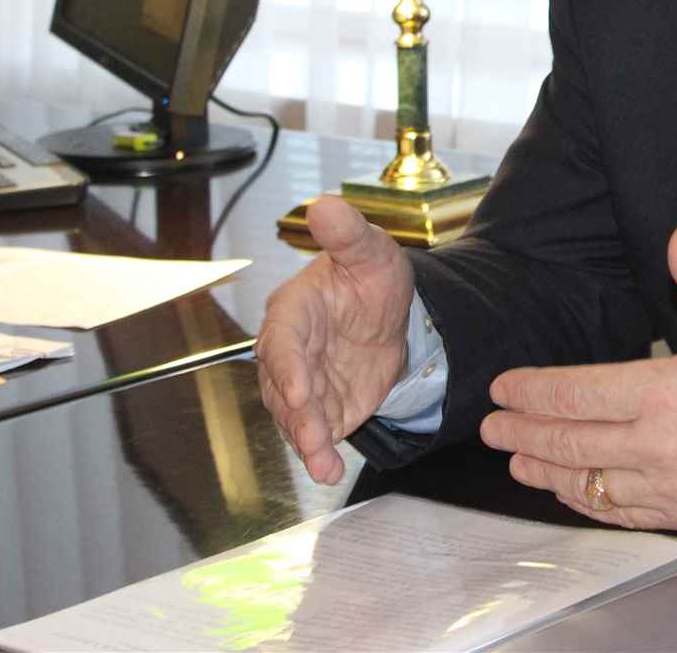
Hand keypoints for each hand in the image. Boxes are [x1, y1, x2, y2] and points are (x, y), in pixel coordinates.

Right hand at [257, 195, 415, 484]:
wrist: (394, 314)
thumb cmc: (371, 277)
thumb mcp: (370, 251)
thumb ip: (348, 234)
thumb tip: (326, 204)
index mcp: (293, 311)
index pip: (282, 342)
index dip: (287, 368)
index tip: (296, 390)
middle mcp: (289, 352)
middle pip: (282, 388)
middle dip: (296, 415)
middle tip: (313, 437)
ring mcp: (303, 384)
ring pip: (294, 417)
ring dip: (306, 441)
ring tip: (322, 463)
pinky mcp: (321, 408)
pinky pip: (315, 434)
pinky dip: (320, 455)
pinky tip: (330, 472)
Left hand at [481, 222, 676, 529]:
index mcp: (668, 393)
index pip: (578, 393)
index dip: (533, 390)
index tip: (504, 387)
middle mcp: (658, 446)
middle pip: (570, 441)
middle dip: (523, 432)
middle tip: (492, 427)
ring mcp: (670, 485)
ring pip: (588, 483)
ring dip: (546, 471)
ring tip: (519, 460)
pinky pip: (621, 512)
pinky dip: (587, 503)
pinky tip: (575, 494)